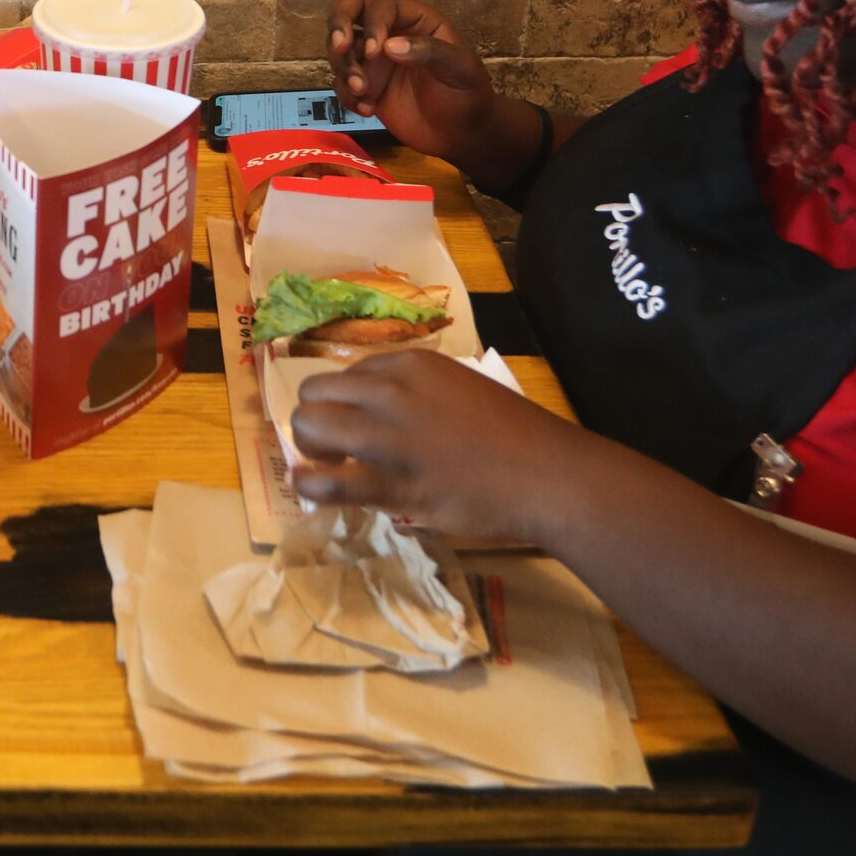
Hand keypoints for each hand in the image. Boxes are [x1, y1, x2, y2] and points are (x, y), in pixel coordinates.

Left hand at [288, 349, 597, 543]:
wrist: (548, 476)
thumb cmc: (514, 435)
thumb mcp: (460, 388)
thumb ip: (416, 394)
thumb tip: (380, 413)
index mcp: (411, 366)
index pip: (348, 374)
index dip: (344, 401)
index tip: (353, 422)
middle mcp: (391, 393)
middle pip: (315, 393)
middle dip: (315, 418)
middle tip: (331, 446)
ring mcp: (389, 438)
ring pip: (310, 427)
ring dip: (307, 448)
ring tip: (324, 466)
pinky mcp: (392, 484)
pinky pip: (326, 482)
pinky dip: (307, 484)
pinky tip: (309, 490)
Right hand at [326, 0, 508, 168]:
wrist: (462, 135)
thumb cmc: (468, 95)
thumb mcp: (460, 69)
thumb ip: (430, 52)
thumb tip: (389, 47)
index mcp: (415, 20)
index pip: (382, 6)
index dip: (374, 24)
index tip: (375, 52)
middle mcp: (390, 33)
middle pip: (351, 9)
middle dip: (339, 25)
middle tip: (339, 47)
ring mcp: (374, 61)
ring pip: (340, 49)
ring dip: (343, 68)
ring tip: (362, 92)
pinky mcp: (365, 88)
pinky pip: (341, 83)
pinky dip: (347, 96)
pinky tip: (369, 110)